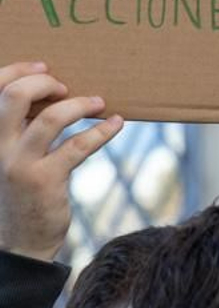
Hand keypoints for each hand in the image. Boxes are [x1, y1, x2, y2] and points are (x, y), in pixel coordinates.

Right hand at [0, 63, 122, 261]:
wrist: (20, 240)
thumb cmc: (21, 189)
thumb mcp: (12, 154)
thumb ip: (22, 127)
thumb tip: (53, 92)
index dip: (17, 70)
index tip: (45, 67)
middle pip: (12, 96)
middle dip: (43, 81)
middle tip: (66, 86)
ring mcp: (19, 163)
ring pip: (49, 118)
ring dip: (79, 105)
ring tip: (99, 103)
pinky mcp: (45, 180)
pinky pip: (78, 146)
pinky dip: (102, 130)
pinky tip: (116, 123)